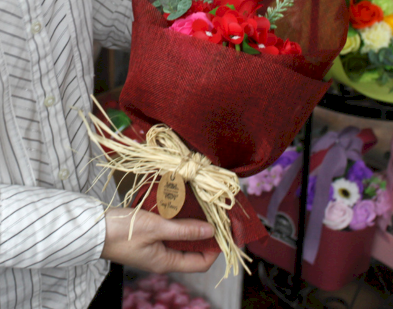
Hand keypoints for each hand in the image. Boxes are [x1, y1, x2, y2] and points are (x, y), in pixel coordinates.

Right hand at [101, 207, 219, 272]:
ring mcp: (154, 247)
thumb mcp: (156, 227)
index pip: (201, 263)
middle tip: (215, 213)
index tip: (225, 229)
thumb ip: (184, 229)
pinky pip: (169, 229)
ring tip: (201, 205)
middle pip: (192, 249)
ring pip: (181, 237)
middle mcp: (162, 257)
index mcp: (166, 262)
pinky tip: (181, 204)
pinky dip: (177, 218)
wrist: (93, 230)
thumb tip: (211, 231)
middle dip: (205, 232)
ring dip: (191, 223)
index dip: (215, 248)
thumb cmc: (123, 231)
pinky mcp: (147, 236)